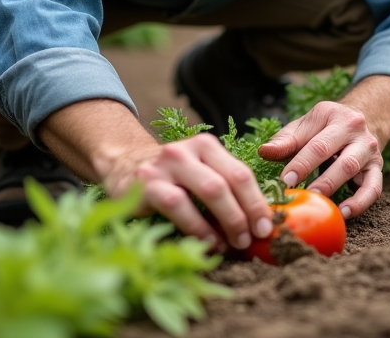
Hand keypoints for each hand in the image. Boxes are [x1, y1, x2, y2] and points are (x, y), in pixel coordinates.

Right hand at [39, 99, 273, 251]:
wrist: (122, 167)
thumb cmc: (171, 178)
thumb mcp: (198, 173)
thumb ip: (224, 189)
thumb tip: (258, 223)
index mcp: (206, 145)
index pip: (241, 173)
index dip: (258, 202)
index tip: (268, 226)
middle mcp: (187, 150)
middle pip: (228, 181)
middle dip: (245, 214)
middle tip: (252, 238)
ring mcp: (165, 165)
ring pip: (209, 190)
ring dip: (227, 221)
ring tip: (232, 244)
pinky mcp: (146, 184)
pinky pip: (179, 206)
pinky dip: (198, 227)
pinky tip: (207, 242)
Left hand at [257, 100, 383, 219]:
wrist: (362, 117)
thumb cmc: (324, 127)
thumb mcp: (304, 126)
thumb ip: (285, 140)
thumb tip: (264, 152)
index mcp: (334, 116)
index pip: (318, 145)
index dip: (301, 164)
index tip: (286, 181)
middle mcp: (356, 131)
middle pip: (340, 159)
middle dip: (321, 181)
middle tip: (302, 196)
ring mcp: (370, 149)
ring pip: (355, 171)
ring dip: (336, 189)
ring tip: (319, 205)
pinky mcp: (378, 167)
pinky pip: (373, 188)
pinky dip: (360, 203)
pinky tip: (344, 213)